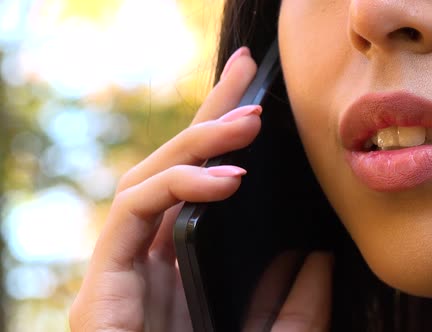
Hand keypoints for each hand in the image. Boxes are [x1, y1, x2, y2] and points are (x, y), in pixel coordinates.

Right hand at [69, 46, 333, 331]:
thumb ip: (297, 306)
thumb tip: (320, 256)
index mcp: (188, 268)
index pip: (207, 189)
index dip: (227, 140)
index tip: (260, 103)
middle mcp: (153, 260)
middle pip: (176, 169)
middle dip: (209, 116)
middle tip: (246, 74)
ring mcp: (125, 269)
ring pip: (150, 177)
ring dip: (198, 141)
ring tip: (249, 121)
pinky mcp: (104, 283)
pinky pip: (132, 212)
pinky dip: (177, 186)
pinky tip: (226, 178)